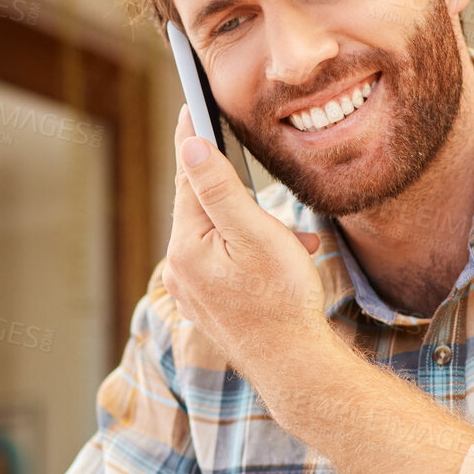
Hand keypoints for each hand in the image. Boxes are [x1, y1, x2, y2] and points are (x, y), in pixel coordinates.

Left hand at [162, 105, 326, 380]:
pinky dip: (252, 255)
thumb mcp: (257, 235)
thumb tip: (191, 146)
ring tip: (293, 242)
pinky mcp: (208, 307)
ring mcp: (191, 292)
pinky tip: (286, 261)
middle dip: (239, 194)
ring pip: (219, 237)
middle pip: (202, 208)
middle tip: (255, 171)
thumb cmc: (283, 300)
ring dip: (254, 229)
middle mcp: (179, 269)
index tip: (192, 104)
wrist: (294, 369)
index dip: (193, 138)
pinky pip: (225, 264)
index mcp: (186, 246)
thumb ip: (220, 190)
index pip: (187, 176)